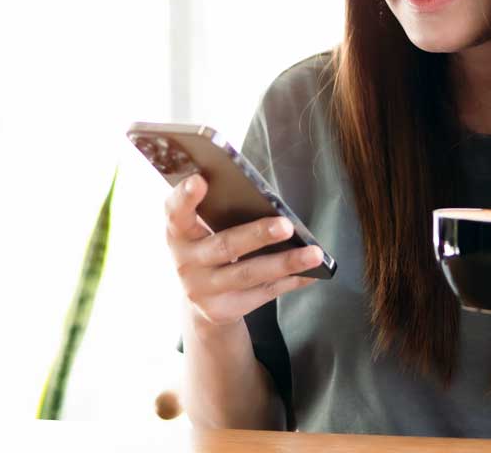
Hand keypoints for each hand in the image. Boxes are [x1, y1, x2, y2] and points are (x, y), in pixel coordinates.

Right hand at [164, 173, 320, 330]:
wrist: (200, 297)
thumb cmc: (210, 245)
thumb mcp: (204, 229)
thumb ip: (220, 211)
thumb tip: (266, 199)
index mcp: (178, 233)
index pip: (175, 212)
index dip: (185, 196)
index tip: (200, 179)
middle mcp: (185, 263)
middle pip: (225, 246)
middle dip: (257, 235)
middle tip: (286, 225)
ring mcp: (202, 290)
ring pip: (249, 274)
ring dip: (285, 263)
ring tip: (315, 253)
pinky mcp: (222, 310)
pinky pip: (263, 293)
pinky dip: (291, 281)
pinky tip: (312, 273)